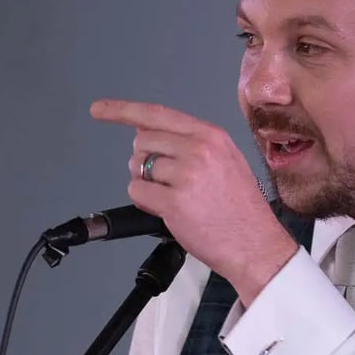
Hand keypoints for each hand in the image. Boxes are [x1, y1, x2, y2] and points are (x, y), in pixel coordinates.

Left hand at [90, 99, 297, 304]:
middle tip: (166, 181)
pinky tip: (167, 210)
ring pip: (137, 167)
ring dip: (146, 183)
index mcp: (211, 136)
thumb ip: (193, 145)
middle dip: (145, 162)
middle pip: (142, 142)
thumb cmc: (242, 209)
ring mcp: (185, 175)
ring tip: (173, 198)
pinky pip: (137, 192)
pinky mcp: (173, 202)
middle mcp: (198, 149)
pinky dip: (145, 202)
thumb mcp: (227, 161)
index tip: (99, 110)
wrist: (255, 244)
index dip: (122, 110)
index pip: (157, 114)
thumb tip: (155, 139)